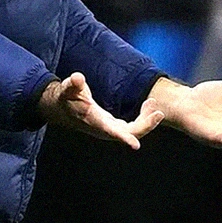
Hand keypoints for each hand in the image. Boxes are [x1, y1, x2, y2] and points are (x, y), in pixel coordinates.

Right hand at [37, 72, 163, 148]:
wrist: (62, 108)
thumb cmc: (66, 97)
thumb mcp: (67, 89)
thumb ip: (73, 84)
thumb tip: (77, 78)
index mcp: (93, 121)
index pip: (110, 132)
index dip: (123, 138)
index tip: (136, 145)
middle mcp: (104, 129)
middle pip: (129, 133)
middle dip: (145, 125)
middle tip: (159, 112)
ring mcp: (110, 128)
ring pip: (133, 131)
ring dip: (146, 120)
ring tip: (153, 103)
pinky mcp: (113, 125)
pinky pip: (133, 126)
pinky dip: (143, 117)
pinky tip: (148, 105)